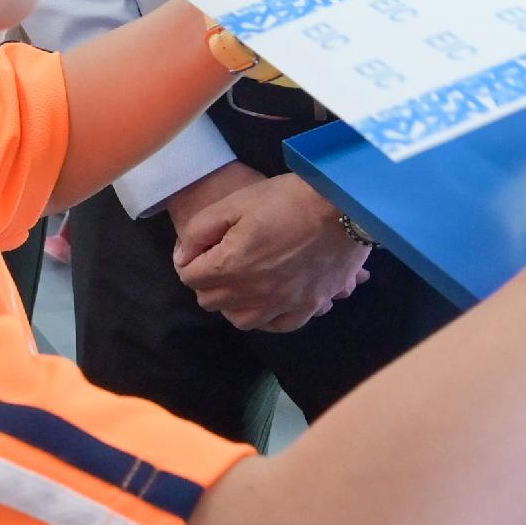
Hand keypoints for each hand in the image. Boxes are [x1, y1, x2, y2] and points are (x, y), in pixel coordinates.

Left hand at [172, 168, 371, 333]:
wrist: (342, 204)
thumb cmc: (286, 198)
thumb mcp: (234, 203)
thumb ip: (199, 231)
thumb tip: (182, 257)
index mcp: (230, 267)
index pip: (189, 277)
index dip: (191, 260)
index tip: (203, 247)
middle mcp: (252, 295)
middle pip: (211, 301)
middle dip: (209, 281)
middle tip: (223, 259)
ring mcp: (282, 305)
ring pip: (241, 320)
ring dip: (235, 302)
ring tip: (244, 280)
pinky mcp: (308, 307)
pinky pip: (278, 326)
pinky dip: (268, 316)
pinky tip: (270, 298)